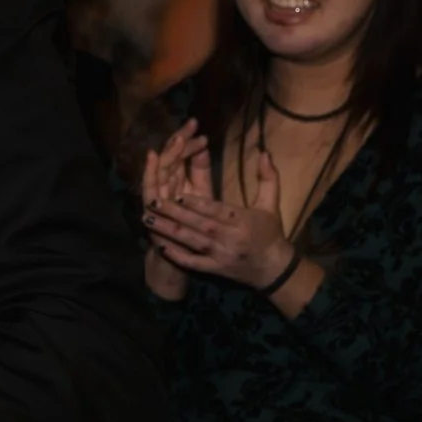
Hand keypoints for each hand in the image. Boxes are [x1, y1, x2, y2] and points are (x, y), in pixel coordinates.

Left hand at [143, 134, 294, 288]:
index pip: (218, 211)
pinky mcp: (214, 269)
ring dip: (169, 232)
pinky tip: (160, 246)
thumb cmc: (270, 232)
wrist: (273, 268)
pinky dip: (177, 256)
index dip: (198, 204)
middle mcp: (231, 239)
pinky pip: (193, 263)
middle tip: (153, 202)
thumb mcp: (271, 204)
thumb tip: (264, 152)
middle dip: (175, 214)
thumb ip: (268, 178)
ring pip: (192, 242)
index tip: (178, 195)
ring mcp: (221, 256)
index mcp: (244, 222)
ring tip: (147, 220)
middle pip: (200, 226)